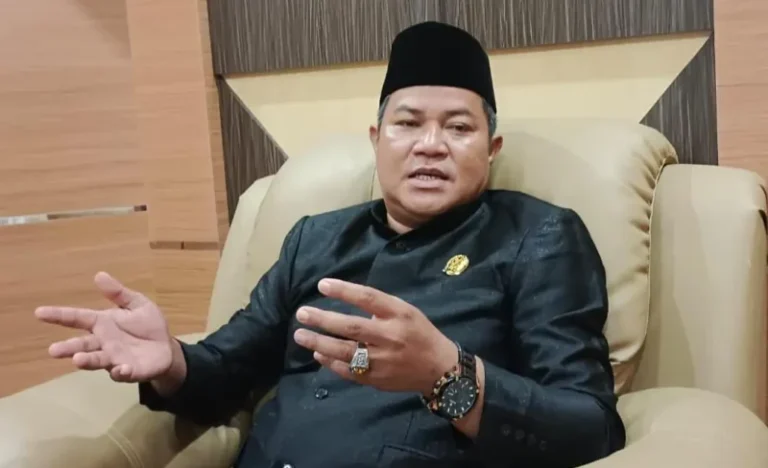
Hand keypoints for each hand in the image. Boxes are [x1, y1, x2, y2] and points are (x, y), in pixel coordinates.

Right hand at [34, 271, 172, 382]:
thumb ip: (118, 294)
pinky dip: (121, 372)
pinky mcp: (130, 371)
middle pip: (83, 345)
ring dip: (87, 361)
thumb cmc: (147, 325)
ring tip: (77, 360)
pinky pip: (123, 373)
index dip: (59, 315)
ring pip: (97, 361)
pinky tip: (121, 369)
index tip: (39, 312)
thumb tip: (99, 275)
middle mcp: (104, 343)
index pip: (78, 318)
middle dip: (69, 348)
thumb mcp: (137, 304)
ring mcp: (115, 359)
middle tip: (53, 350)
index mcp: (103, 324)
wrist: (167, 347)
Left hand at [293, 278, 457, 395]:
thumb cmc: (420, 333)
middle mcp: (390, 336)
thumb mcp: (406, 311)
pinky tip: (318, 353)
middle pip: (351, 327)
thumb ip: (380, 307)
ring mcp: (382, 360)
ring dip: (320, 342)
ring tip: (300, 334)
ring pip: (345, 351)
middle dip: (323, 319)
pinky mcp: (377, 379)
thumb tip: (347, 302)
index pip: (368, 298)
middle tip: (302, 313)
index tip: (322, 285)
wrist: (439, 369)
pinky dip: (331, 362)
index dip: (343, 291)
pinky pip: (349, 371)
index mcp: (398, 314)